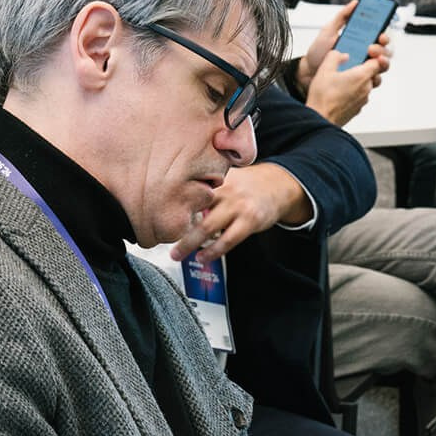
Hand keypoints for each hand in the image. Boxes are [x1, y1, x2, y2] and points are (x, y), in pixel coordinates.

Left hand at [169, 164, 310, 260]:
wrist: (279, 185)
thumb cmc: (246, 185)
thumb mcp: (226, 178)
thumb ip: (205, 190)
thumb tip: (178, 207)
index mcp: (216, 178)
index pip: (189, 190)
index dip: (172, 205)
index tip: (157, 216)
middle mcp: (226, 189)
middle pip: (194, 209)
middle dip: (176, 227)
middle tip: (161, 238)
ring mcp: (238, 205)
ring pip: (208, 227)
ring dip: (190, 243)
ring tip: (177, 255)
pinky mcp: (250, 220)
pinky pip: (228, 239)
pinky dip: (213, 250)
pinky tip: (203, 256)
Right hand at [305, 46, 387, 124]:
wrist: (320, 119)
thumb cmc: (323, 98)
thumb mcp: (324, 69)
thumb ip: (335, 56)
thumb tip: (340, 54)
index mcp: (361, 76)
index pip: (377, 62)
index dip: (373, 57)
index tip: (366, 54)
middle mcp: (366, 88)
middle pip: (372, 74)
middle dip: (363, 69)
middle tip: (350, 66)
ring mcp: (363, 100)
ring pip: (366, 85)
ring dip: (358, 81)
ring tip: (342, 80)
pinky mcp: (358, 108)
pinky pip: (360, 96)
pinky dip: (354, 92)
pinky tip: (340, 92)